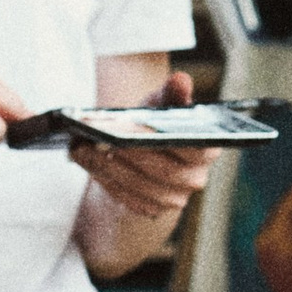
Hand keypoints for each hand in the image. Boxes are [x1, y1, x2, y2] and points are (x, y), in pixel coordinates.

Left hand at [75, 69, 209, 274]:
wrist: (142, 157)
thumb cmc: (155, 126)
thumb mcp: (162, 106)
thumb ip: (172, 94)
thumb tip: (181, 80)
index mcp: (206, 148)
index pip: (194, 147)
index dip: (165, 139)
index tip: (138, 127)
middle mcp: (196, 178)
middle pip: (165, 170)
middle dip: (131, 154)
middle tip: (102, 138)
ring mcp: (175, 199)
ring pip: (143, 187)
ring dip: (111, 168)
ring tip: (85, 149)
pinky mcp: (152, 211)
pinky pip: (129, 199)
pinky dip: (106, 181)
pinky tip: (88, 163)